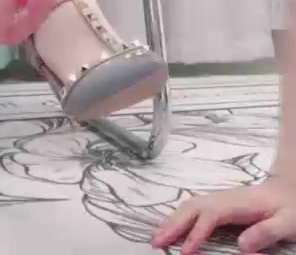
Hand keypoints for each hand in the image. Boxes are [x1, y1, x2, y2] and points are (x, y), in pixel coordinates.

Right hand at [152, 178, 295, 253]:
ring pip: (190, 206)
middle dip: (173, 223)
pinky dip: (179, 217)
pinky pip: (195, 209)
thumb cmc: (289, 208)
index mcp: (239, 203)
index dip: (196, 233)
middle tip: (156, 242)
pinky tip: (171, 227)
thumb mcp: (287, 222)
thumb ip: (266, 233)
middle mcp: (225, 198)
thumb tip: (241, 247)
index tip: (185, 253)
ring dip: (172, 219)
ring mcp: (221, 200)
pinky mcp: (220, 205)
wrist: (289, 190)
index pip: (211, 215)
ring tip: (156, 237)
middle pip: (193, 206)